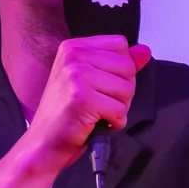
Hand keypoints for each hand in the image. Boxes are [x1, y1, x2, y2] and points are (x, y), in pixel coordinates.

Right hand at [24, 35, 151, 170]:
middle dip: (122, 91)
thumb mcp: (92, 81)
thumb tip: (144, 51)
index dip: (121, 70)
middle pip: (127, 67)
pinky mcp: (82, 98)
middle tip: (100, 102)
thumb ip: (119, 64)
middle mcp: (73, 57)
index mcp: (74, 48)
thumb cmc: (66, 114)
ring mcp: (77, 76)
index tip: (103, 84)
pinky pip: (120, 110)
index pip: (121, 45)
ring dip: (118, 108)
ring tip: (96, 113)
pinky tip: (96, 123)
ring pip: (126, 89)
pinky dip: (114, 123)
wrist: (44, 142)